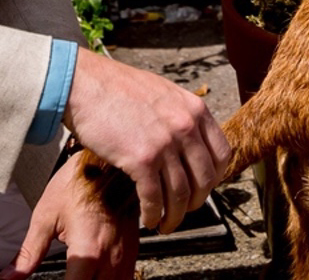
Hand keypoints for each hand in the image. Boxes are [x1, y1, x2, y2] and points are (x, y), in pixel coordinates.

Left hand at [0, 152, 138, 279]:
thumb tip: (9, 277)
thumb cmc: (78, 183)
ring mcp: (125, 253)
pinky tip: (97, 278)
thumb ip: (28, 253)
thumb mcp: (46, 217)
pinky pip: (126, 277)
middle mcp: (111, 257)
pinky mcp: (133, 248)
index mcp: (88, 251)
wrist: (109, 162)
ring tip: (78, 276)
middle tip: (66, 277)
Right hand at [62, 49, 230, 232]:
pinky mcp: (141, 159)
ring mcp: (166, 144)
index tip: (203, 188)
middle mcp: (186, 127)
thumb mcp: (165, 95)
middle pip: (204, 178)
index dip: (215, 177)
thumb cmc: (119, 89)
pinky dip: (153, 214)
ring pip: (180, 193)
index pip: (222, 153)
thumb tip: (189, 141)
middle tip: (183, 211)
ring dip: (174, 216)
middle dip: (196, 201)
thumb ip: (181, 116)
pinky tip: (148, 220)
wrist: (86, 84)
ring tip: (165, 224)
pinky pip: (154, 198)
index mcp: (196, 110)